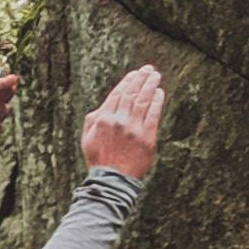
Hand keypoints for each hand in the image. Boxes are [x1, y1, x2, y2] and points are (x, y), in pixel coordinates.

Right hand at [82, 64, 164, 180]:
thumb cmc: (99, 159)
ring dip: (150, 85)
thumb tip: (103, 105)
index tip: (135, 73)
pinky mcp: (147, 138)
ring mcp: (133, 129)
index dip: (128, 82)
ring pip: (143, 101)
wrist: (112, 179)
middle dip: (141, 78)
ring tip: (156, 76)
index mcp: (103, 118)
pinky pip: (153, 115)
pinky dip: (157, 102)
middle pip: (132, 94)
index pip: (117, 94)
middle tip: (148, 69)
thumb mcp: (87, 137)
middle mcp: (118, 120)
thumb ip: (94, 119)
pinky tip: (160, 92)